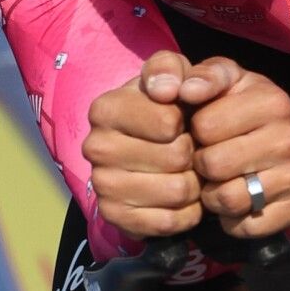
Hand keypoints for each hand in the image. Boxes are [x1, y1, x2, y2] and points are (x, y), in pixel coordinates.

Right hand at [82, 52, 200, 240]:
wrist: (152, 154)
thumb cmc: (168, 108)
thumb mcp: (173, 75)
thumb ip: (172, 68)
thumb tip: (168, 89)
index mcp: (105, 108)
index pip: (169, 121)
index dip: (188, 123)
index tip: (180, 121)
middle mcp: (95, 147)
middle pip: (176, 157)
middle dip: (193, 154)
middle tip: (186, 150)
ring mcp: (102, 185)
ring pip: (177, 190)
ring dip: (194, 184)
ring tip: (186, 172)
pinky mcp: (114, 218)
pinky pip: (170, 222)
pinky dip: (187, 212)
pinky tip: (181, 199)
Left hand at [177, 58, 289, 238]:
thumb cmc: (243, 109)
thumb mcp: (224, 81)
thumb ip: (196, 75)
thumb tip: (181, 89)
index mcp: (272, 101)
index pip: (205, 127)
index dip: (195, 132)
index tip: (205, 130)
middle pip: (214, 166)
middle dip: (202, 165)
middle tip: (209, 160)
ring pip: (228, 199)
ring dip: (213, 196)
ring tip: (219, 182)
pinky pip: (245, 226)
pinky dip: (232, 219)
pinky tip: (237, 202)